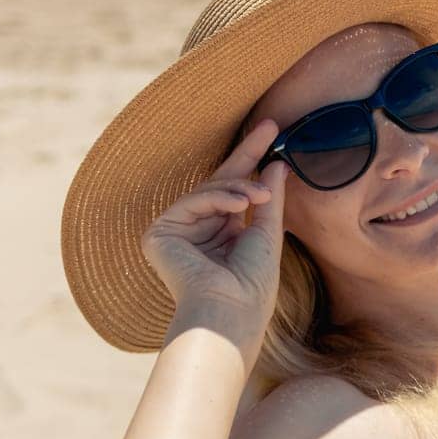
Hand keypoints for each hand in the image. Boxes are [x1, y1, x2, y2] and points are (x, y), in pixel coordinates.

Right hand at [140, 119, 289, 336]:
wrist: (232, 311)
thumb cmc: (253, 284)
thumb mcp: (267, 234)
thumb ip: (269, 199)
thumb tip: (278, 164)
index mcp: (223, 234)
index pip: (236, 190)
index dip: (253, 161)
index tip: (274, 133)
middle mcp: (198, 231)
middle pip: (220, 181)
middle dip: (247, 153)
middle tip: (270, 126)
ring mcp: (177, 232)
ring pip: (209, 190)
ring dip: (239, 188)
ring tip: (262, 196)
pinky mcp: (159, 234)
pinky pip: (193, 201)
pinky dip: (218, 198)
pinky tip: (241, 203)